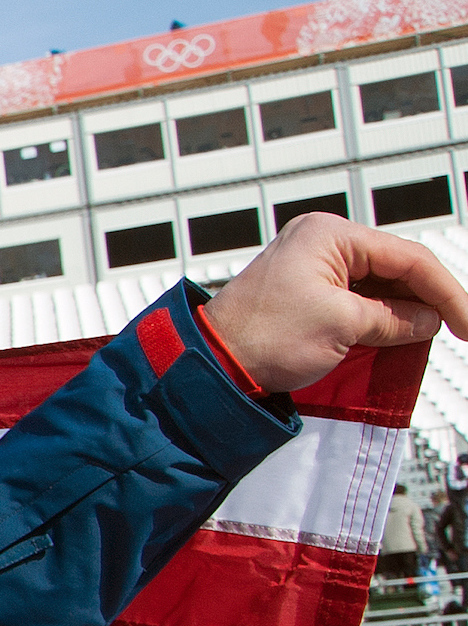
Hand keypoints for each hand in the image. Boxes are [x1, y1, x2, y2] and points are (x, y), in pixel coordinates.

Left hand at [200, 213, 467, 392]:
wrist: (210, 365)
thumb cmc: (262, 339)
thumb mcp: (343, 326)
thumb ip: (395, 319)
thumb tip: (429, 320)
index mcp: (330, 235)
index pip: (408, 257)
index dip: (446, 292)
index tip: (467, 324)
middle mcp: (321, 241)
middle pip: (396, 266)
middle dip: (427, 299)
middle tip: (456, 330)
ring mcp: (312, 265)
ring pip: (379, 284)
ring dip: (405, 310)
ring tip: (428, 336)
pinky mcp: (305, 291)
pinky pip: (357, 298)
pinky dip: (381, 317)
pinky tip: (399, 334)